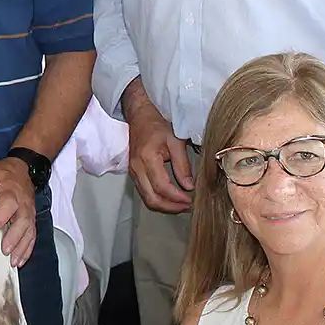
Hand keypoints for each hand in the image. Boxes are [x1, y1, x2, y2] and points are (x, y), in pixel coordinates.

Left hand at [0, 157, 35, 267]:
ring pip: (29, 232)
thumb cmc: (6, 173)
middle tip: (5, 250)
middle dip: (15, 237)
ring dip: (22, 248)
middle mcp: (23, 205)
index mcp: (12, 192)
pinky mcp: (31, 220)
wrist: (24, 169)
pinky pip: (32, 236)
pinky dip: (27, 249)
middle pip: (23, 222)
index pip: (10, 204)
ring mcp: (29, 214)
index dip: (4, 215)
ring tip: (14, 262)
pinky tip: (20, 261)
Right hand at [125, 96, 193, 213]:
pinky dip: (158, 200)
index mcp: (147, 158)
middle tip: (187, 207)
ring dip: (164, 206)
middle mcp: (136, 168)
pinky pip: (144, 193)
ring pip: (146, 199)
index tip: (190, 200)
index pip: (162, 187)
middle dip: (170, 207)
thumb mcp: (176, 141)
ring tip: (181, 205)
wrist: (139, 117)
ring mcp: (133, 172)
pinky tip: (170, 198)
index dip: (177, 198)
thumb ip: (183, 165)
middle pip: (151, 198)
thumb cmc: (157, 125)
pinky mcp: (134, 174)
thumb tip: (189, 186)